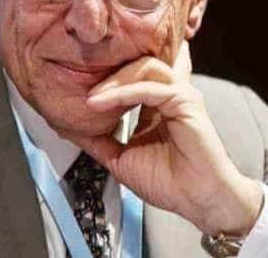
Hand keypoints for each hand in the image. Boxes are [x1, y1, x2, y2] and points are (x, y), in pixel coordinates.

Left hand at [65, 41, 262, 235]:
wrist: (198, 201)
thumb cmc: (168, 181)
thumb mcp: (121, 157)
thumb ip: (98, 140)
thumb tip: (69, 128)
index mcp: (155, 102)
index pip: (129, 77)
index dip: (104, 82)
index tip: (78, 94)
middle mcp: (168, 93)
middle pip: (135, 65)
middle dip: (106, 76)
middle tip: (82, 92)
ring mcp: (179, 94)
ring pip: (143, 69)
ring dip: (113, 81)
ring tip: (90, 98)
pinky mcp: (185, 101)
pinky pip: (149, 88)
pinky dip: (123, 92)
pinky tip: (102, 102)